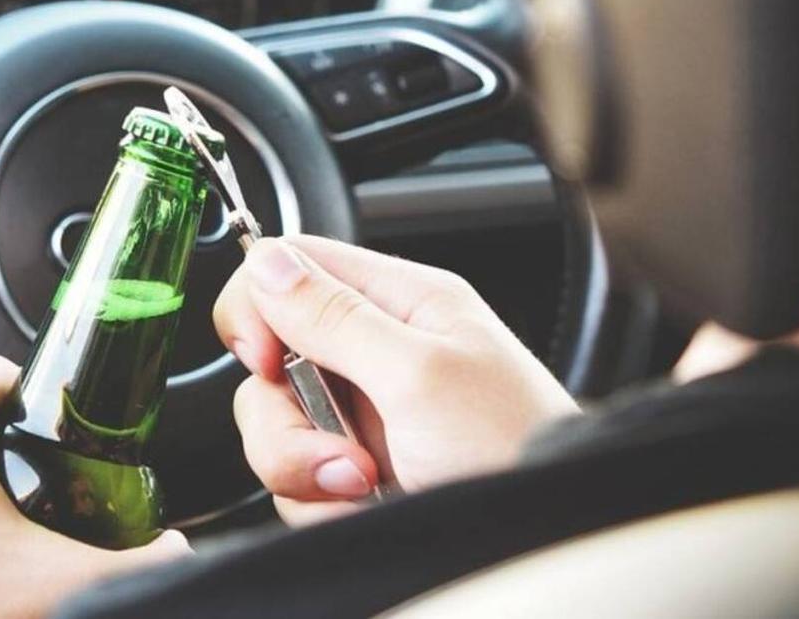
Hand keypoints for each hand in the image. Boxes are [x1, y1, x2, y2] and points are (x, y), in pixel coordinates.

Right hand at [214, 236, 578, 524]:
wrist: (539, 536)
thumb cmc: (513, 448)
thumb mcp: (420, 375)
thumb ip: (336, 317)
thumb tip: (266, 262)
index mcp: (401, 302)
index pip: (292, 266)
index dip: (258, 309)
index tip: (266, 361)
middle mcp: (374, 352)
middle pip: (270, 359)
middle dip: (287, 417)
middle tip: (340, 449)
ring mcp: (361, 414)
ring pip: (274, 424)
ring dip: (305, 467)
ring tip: (365, 484)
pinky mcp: (352, 470)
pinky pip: (294, 478)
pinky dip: (319, 502)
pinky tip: (367, 505)